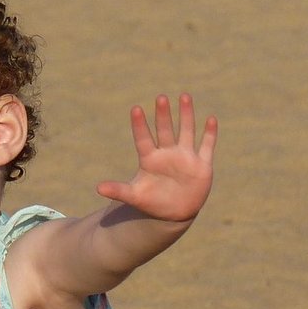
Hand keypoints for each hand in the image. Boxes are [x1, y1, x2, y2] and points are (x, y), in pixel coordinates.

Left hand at [96, 93, 216, 222]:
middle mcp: (168, 154)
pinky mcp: (201, 165)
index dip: (139, 126)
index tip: (135, 109)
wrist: (175, 212)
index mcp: (150, 159)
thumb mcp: (135, 196)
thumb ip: (118, 191)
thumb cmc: (153, 201)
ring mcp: (185, 157)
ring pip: (186, 131)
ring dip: (186, 115)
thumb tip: (97, 188)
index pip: (143, 139)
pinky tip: (210, 119)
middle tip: (160, 98)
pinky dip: (209, 134)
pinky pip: (206, 146)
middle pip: (165, 130)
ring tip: (184, 96)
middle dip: (163, 115)